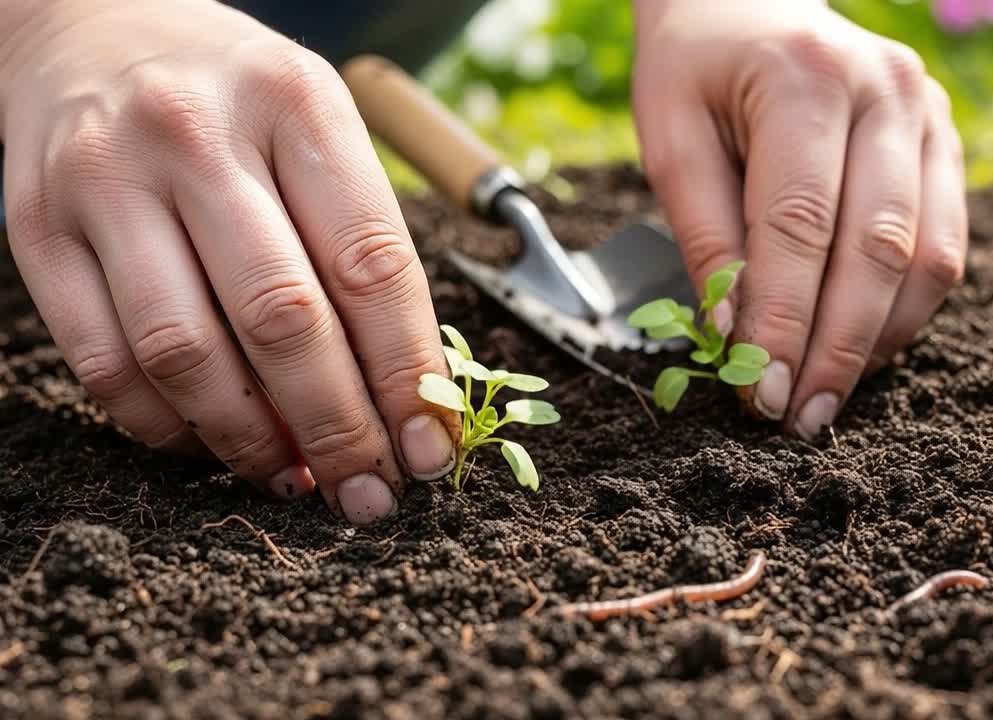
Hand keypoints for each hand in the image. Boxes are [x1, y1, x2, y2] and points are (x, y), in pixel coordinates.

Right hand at [0, 0, 459, 523]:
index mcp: (295, 103)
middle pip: (282, 319)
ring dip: (251, 441)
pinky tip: (212, 444)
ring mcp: (105, 179)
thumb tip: (402, 394)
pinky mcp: (36, 227)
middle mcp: (195, 134)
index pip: (371, 264)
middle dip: (339, 427)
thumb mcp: (320, 126)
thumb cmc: (235, 95)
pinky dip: (164, 428)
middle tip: (371, 490)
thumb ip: (360, 242)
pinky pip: (104, 362)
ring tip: (295, 477)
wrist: (89, 23)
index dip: (407, 374)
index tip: (431, 447)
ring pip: (186, 353)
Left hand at [632, 1, 967, 438]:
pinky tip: (860, 347)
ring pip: (927, 257)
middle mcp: (887, 90)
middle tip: (801, 418)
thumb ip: (705, 234)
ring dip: (877, 340)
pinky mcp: (946, 143)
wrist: (751, 3)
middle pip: (877, 248)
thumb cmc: (697, 68)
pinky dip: (904, 310)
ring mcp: (930, 114)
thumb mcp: (670, 136)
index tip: (761, 395)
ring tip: (827, 394)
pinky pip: (945, 246)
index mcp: (806, 77)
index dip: (784, 321)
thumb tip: (737, 340)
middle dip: (837, 348)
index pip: (800, 224)